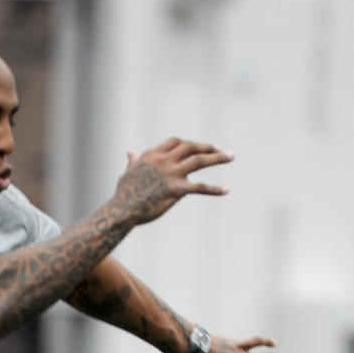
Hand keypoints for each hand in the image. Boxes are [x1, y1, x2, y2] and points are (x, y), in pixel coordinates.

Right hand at [115, 139, 232, 224]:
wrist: (122, 210)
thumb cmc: (123, 194)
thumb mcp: (128, 173)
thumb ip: (132, 161)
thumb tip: (129, 152)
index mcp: (153, 154)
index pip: (176, 142)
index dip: (188, 144)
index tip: (197, 147)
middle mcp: (164, 160)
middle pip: (191, 147)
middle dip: (207, 147)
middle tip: (221, 151)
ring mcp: (171, 173)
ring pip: (200, 161)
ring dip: (218, 158)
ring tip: (231, 157)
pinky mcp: (176, 189)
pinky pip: (199, 187)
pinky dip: (214, 189)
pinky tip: (226, 190)